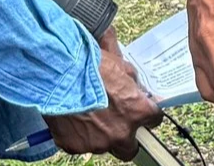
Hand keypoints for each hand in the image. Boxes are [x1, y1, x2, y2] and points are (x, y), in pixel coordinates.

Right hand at [46, 25, 162, 159]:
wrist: (58, 71)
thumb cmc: (90, 64)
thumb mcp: (120, 65)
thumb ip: (133, 83)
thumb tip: (137, 90)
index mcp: (136, 112)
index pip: (154, 120)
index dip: (147, 113)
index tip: (141, 110)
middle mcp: (120, 133)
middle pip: (131, 148)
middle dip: (126, 137)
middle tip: (116, 122)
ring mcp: (97, 143)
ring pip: (104, 145)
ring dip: (100, 134)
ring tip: (87, 114)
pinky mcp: (75, 146)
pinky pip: (80, 144)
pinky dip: (78, 134)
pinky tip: (72, 117)